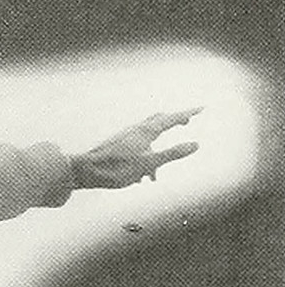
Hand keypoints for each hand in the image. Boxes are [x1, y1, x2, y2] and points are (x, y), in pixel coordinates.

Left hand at [69, 108, 200, 189]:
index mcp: (145, 131)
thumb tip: (196, 144)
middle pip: (159, 120)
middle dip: (174, 121)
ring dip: (159, 147)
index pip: (172, 118)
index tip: (201, 109)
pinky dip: (146, 158)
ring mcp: (126, 137)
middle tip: (186, 121)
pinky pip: (138, 148)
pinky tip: (142, 178)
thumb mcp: (149, 163)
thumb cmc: (116, 168)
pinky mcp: (118, 146)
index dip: (188, 114)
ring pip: (148, 136)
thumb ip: (173, 154)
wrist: (85, 170)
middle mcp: (136, 130)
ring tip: (157, 173)